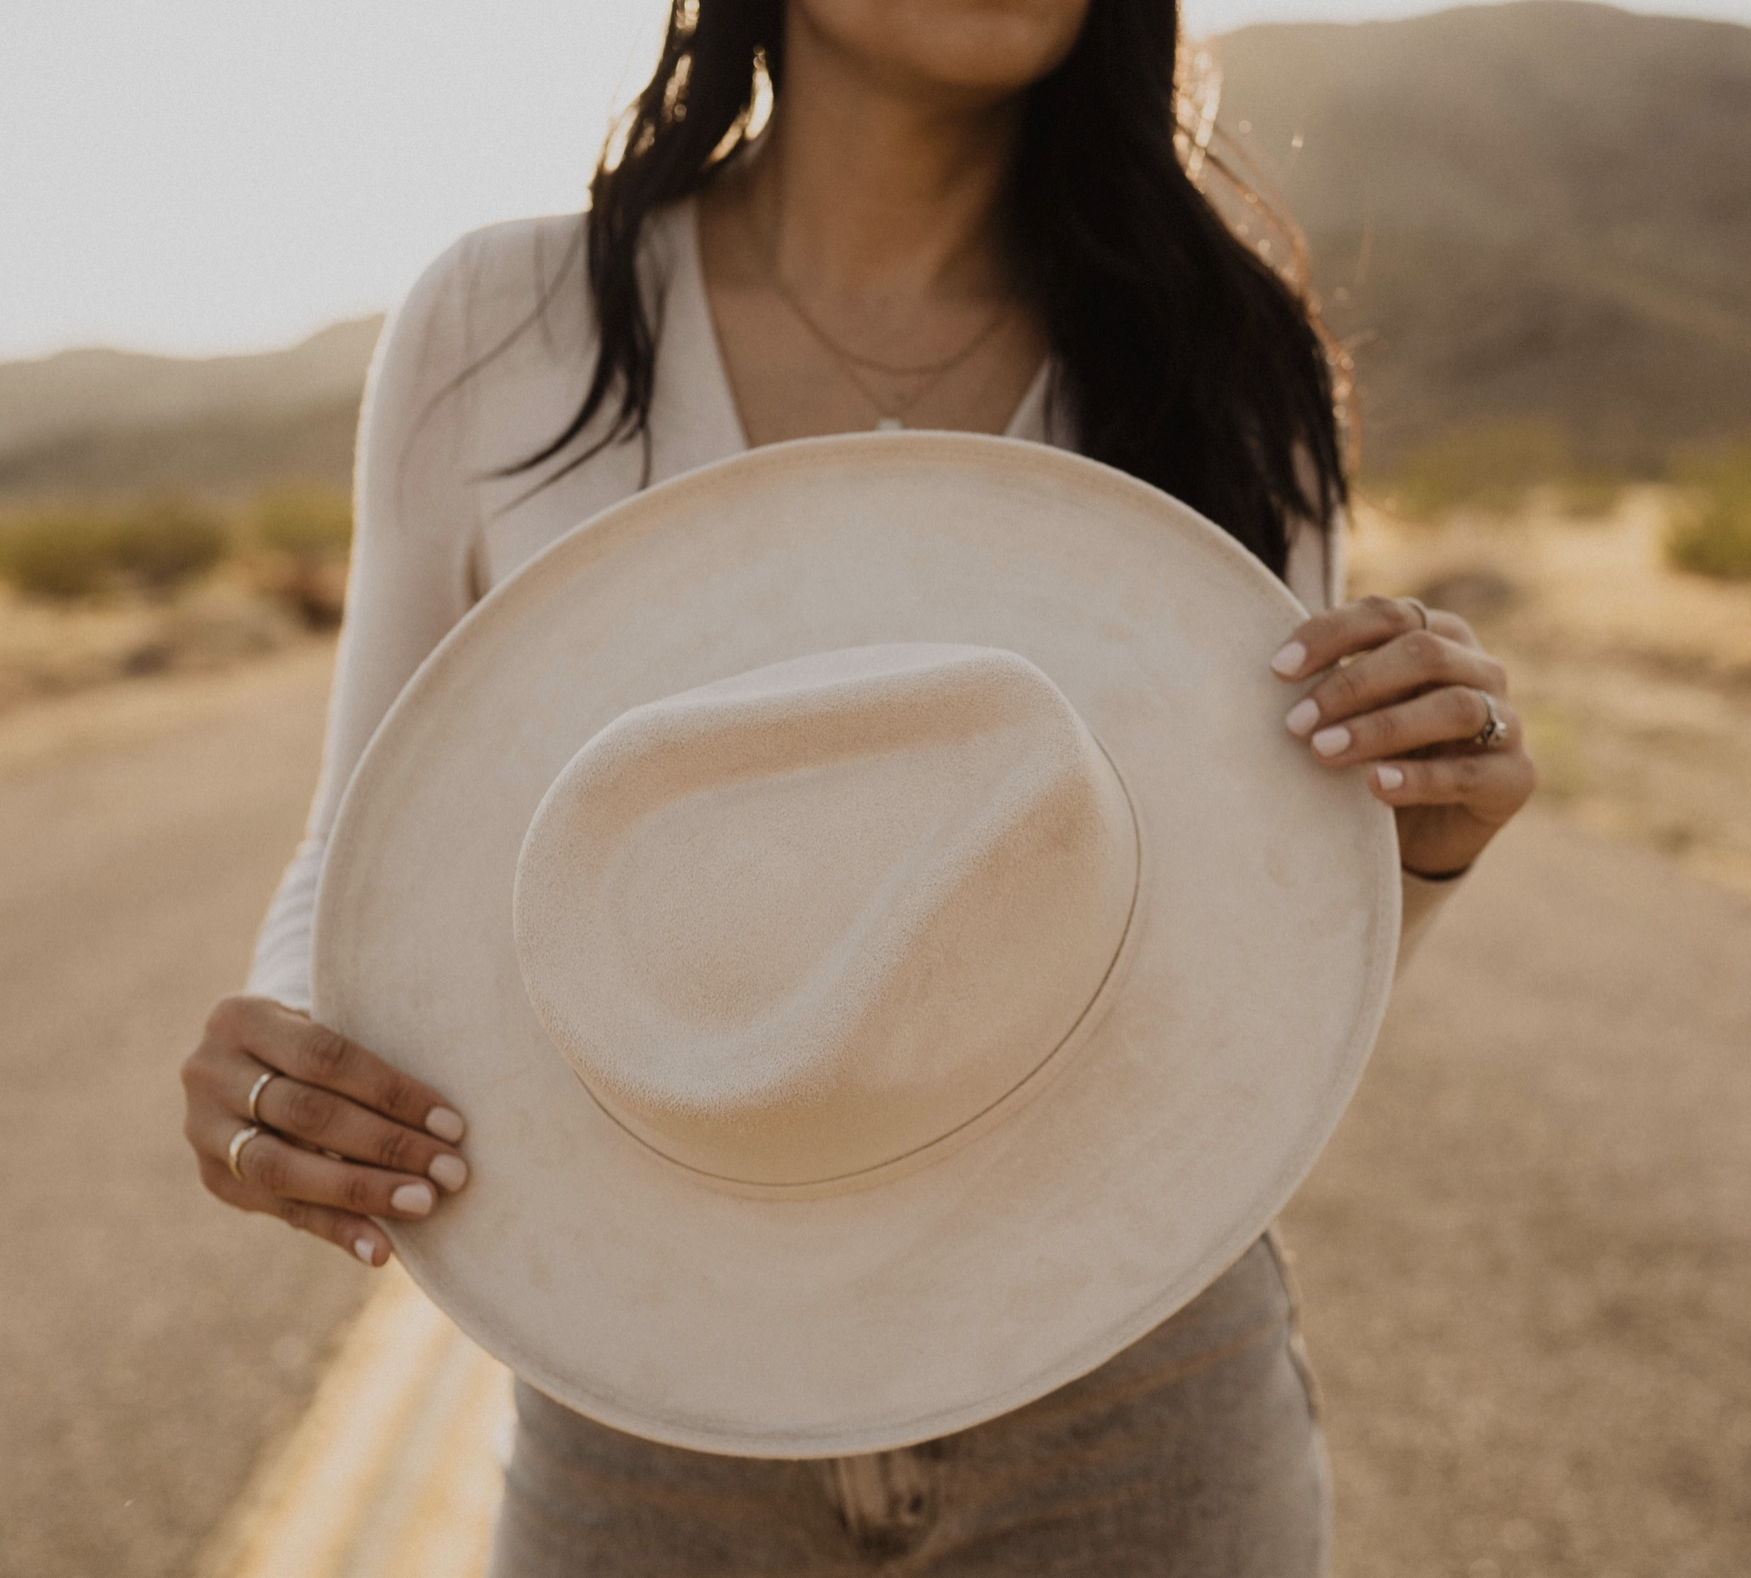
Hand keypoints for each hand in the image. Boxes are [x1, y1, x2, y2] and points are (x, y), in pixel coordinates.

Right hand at [181, 995, 468, 1267]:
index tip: (453, 1125)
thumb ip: (361, 1063)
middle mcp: (210, 1072)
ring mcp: (202, 1130)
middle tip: (450, 1172)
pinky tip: (380, 1248)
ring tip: (422, 1203)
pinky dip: (335, 1229)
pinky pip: (279, 1210)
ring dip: (362, 1191)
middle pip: (307, 1114)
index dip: (392, 1092)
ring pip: (284, 1167)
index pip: (326, 1058)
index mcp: (241, 1017)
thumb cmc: (314, 1042)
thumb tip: (444, 1123)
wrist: (249, 1061)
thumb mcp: (327, 1024)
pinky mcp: (212, 1179)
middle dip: (386, 1145)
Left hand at [1270, 595, 1535, 877]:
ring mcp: (1507, 720)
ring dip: (1382, 727)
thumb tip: (1273, 671)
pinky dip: (1421, 777)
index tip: (1278, 669)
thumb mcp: (1352, 713)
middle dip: (1353, 684)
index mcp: (1437, 636)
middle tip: (1296, 722)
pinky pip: (1472, 771)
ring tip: (1324, 751)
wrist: (1422, 832)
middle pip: (1423, 653)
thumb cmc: (1377, 754)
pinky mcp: (1516, 777)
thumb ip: (1329, 684)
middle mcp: (1479, 668)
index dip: (1331, 634)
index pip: (1386, 615)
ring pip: (1453, 707)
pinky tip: (1376, 785)